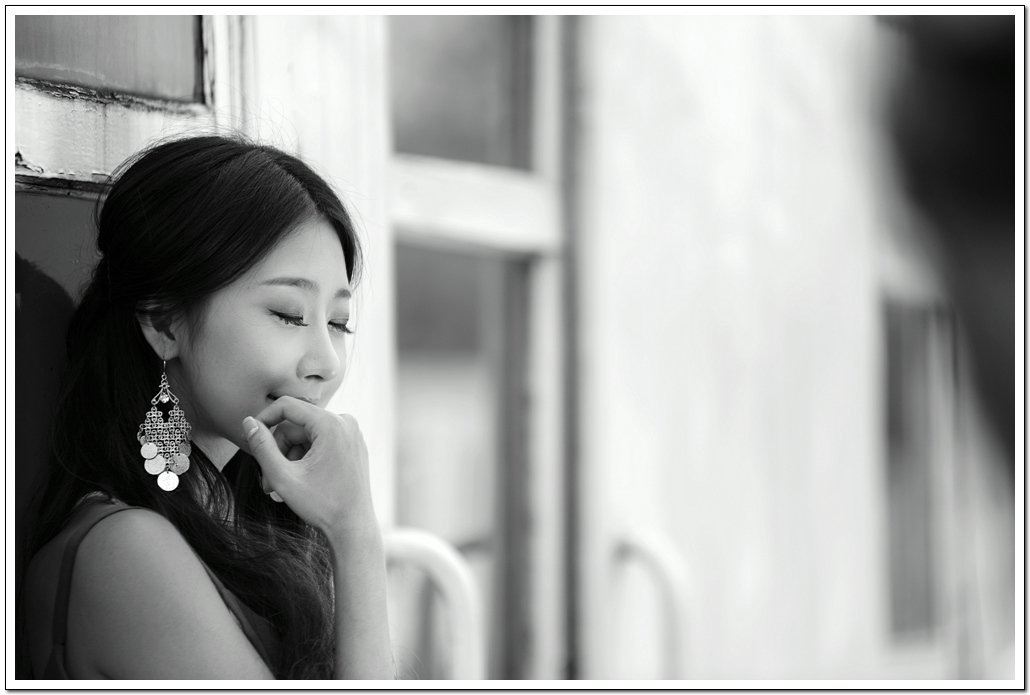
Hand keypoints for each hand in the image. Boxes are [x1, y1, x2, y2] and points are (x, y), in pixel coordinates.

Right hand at [242, 397, 376, 535]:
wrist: (354, 527)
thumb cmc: (322, 505)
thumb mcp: (283, 477)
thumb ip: (262, 447)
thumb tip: (249, 422)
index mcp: (331, 424)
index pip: (287, 406)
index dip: (264, 419)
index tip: (250, 438)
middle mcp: (345, 422)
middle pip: (296, 425)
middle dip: (278, 451)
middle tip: (266, 481)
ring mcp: (351, 433)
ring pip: (306, 436)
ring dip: (290, 458)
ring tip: (280, 488)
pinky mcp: (352, 445)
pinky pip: (320, 442)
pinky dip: (305, 459)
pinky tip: (299, 481)